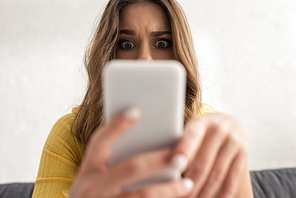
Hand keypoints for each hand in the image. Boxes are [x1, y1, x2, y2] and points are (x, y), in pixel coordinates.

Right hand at [68, 107, 193, 197]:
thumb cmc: (95, 193)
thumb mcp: (95, 178)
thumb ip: (113, 162)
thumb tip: (147, 136)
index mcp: (88, 169)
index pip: (100, 141)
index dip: (117, 126)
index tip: (136, 111)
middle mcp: (92, 187)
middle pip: (132, 168)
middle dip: (160, 161)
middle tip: (182, 157)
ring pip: (143, 194)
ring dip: (169, 189)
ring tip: (188, 183)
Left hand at [173, 113, 250, 197]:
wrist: (230, 122)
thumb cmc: (203, 130)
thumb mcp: (193, 129)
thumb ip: (182, 143)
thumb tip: (168, 163)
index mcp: (202, 122)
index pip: (192, 136)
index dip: (184, 150)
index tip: (175, 164)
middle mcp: (219, 129)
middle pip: (204, 161)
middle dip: (191, 182)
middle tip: (182, 195)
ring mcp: (234, 142)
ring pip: (217, 173)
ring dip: (205, 192)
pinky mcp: (244, 153)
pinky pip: (233, 177)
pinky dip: (224, 193)